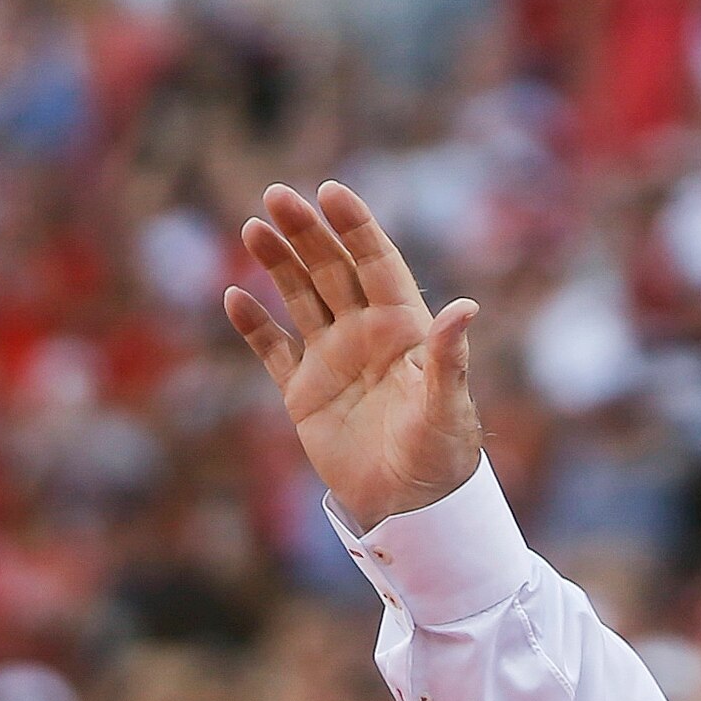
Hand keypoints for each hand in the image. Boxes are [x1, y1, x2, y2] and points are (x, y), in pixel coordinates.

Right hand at [226, 182, 483, 531]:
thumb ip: (449, 359)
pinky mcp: (304, 392)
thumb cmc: (442, 457)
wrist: (411, 508)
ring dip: (278, 263)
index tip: (331, 192)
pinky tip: (235, 298)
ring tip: (254, 228)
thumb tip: (465, 308)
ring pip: (301, 297)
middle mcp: (366, 334)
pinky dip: (254, 326)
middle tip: (277, 195)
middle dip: (307, 232)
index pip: (377, 264)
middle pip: (333, 269)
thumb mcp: (449, 407)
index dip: (356, 227)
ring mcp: (333, 359)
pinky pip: (273, 349)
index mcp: (404, 328)